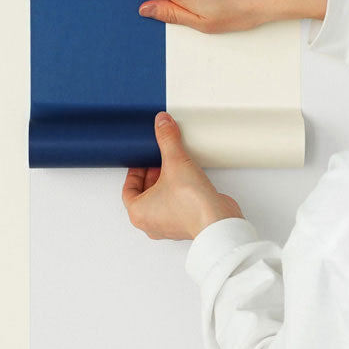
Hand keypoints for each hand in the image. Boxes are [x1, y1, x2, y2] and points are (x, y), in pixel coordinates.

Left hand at [122, 112, 244, 240]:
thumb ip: (167, 139)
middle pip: (144, 193)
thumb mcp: (175, 162)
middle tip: (159, 160)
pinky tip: (187, 180)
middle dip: (151, 175)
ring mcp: (169, 226)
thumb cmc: (192, 204)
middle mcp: (151, 223)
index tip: (143, 159)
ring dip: (165, 183)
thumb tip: (162, 123)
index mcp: (138, 213)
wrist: (219, 222)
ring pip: (160, 200)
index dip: (135, 171)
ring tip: (174, 166)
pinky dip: (178, 192)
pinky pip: (176, 205)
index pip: (128, 189)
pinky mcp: (186, 224)